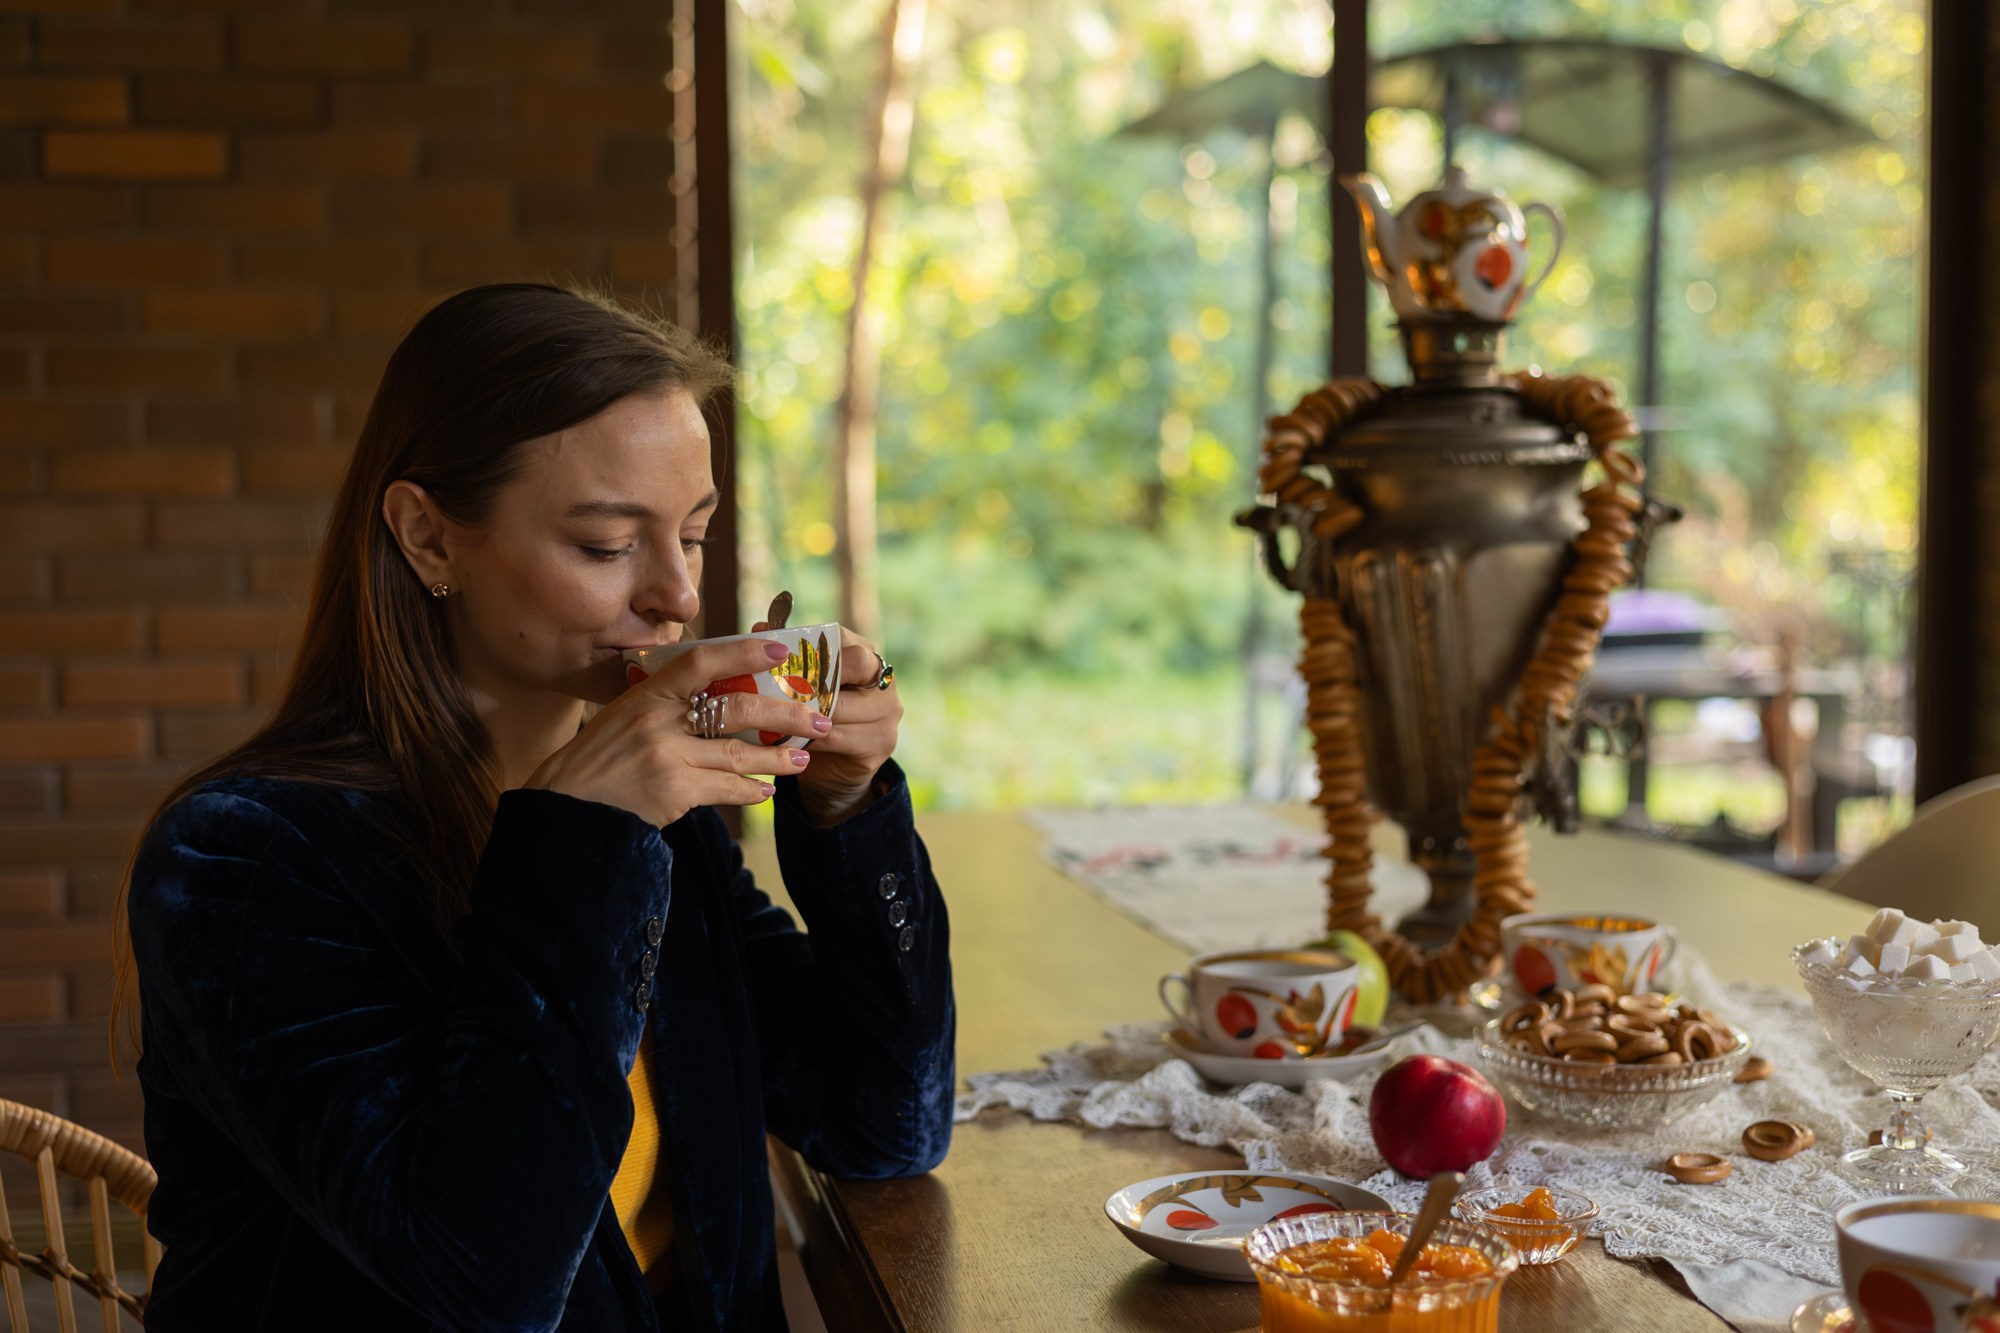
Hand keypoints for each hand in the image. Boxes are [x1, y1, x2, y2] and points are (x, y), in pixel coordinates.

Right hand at [523, 638, 832, 827]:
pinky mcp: (673, 791)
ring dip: (778, 758)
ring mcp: (667, 756)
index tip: (779, 649)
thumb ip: (665, 701)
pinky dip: (751, 790)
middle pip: (738, 709)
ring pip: (740, 754)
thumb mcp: (624, 716)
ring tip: (803, 758)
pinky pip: (726, 788)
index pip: (701, 661)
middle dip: (785, 715)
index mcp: (647, 693)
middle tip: (818, 719)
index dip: (743, 652)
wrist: (568, 807)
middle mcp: (658, 720)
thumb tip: (717, 690)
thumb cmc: (599, 759)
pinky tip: (767, 791)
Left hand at [751, 621, 900, 825]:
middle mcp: (884, 681)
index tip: (781, 657)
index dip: (813, 647)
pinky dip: (808, 739)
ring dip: (805, 713)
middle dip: (815, 676)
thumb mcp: (802, 685)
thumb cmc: (814, 716)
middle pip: (855, 664)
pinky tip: (788, 740)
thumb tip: (761, 627)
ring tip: (775, 716)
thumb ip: (787, 657)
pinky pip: (837, 738)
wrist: (831, 768)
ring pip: (841, 707)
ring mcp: (887, 714)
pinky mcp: (880, 745)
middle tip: (783, 687)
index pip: (843, 639)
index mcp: (866, 657)